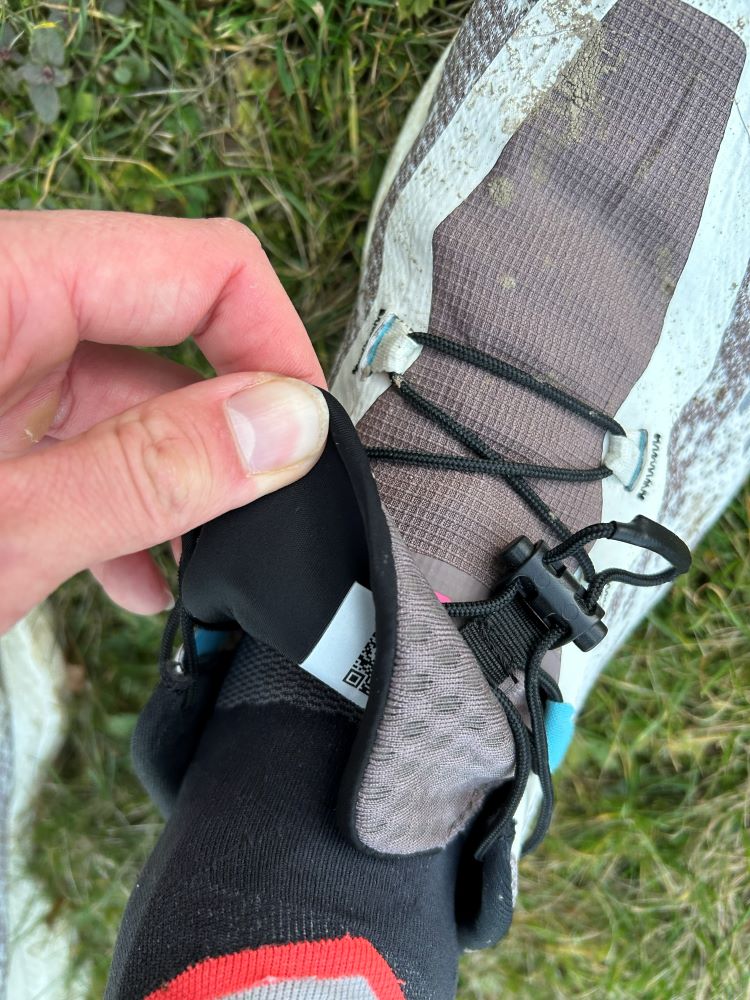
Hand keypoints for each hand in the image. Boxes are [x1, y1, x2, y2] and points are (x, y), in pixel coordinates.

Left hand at [0, 211, 328, 632]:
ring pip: (129, 399)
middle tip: (267, 517)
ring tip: (208, 568)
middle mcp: (4, 306)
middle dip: (230, 432)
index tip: (308, 440)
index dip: (275, 347)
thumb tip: (291, 424)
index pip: (200, 266)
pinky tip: (137, 575)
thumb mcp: (8, 525)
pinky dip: (119, 499)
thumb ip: (150, 469)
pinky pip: (79, 436)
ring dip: (179, 482)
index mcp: (3, 283)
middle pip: (170, 334)